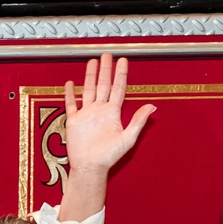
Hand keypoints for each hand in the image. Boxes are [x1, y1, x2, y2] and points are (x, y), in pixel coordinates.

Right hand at [51, 52, 149, 212]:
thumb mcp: (128, 138)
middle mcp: (100, 111)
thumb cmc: (108, 157)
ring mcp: (86, 115)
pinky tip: (71, 83)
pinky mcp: (74, 121)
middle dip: (106, 69)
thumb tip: (152, 107)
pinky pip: (72, 104)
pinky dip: (70, 93)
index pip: (118, 89)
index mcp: (113, 113)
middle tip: (107, 55)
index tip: (123, 61)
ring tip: (92, 62)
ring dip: (91, 76)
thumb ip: (138, 121)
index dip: (121, 75)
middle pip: (103, 85)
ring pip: (89, 90)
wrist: (90, 167)